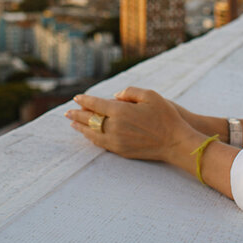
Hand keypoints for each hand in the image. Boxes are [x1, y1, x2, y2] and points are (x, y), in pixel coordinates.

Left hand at [65, 87, 197, 161]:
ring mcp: (116, 141)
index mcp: (121, 111)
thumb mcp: (150, 95)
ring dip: (81, 127)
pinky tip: (88, 135)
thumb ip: (130, 92)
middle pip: (90, 119)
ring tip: (73, 123)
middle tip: (67, 111)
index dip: (85, 100)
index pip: (96, 104)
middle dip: (77, 114)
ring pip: (92, 133)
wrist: (175, 142)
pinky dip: (91, 138)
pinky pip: (100, 144)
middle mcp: (115, 127)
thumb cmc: (165, 116)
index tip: (76, 98)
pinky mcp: (121, 151)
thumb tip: (114, 96)